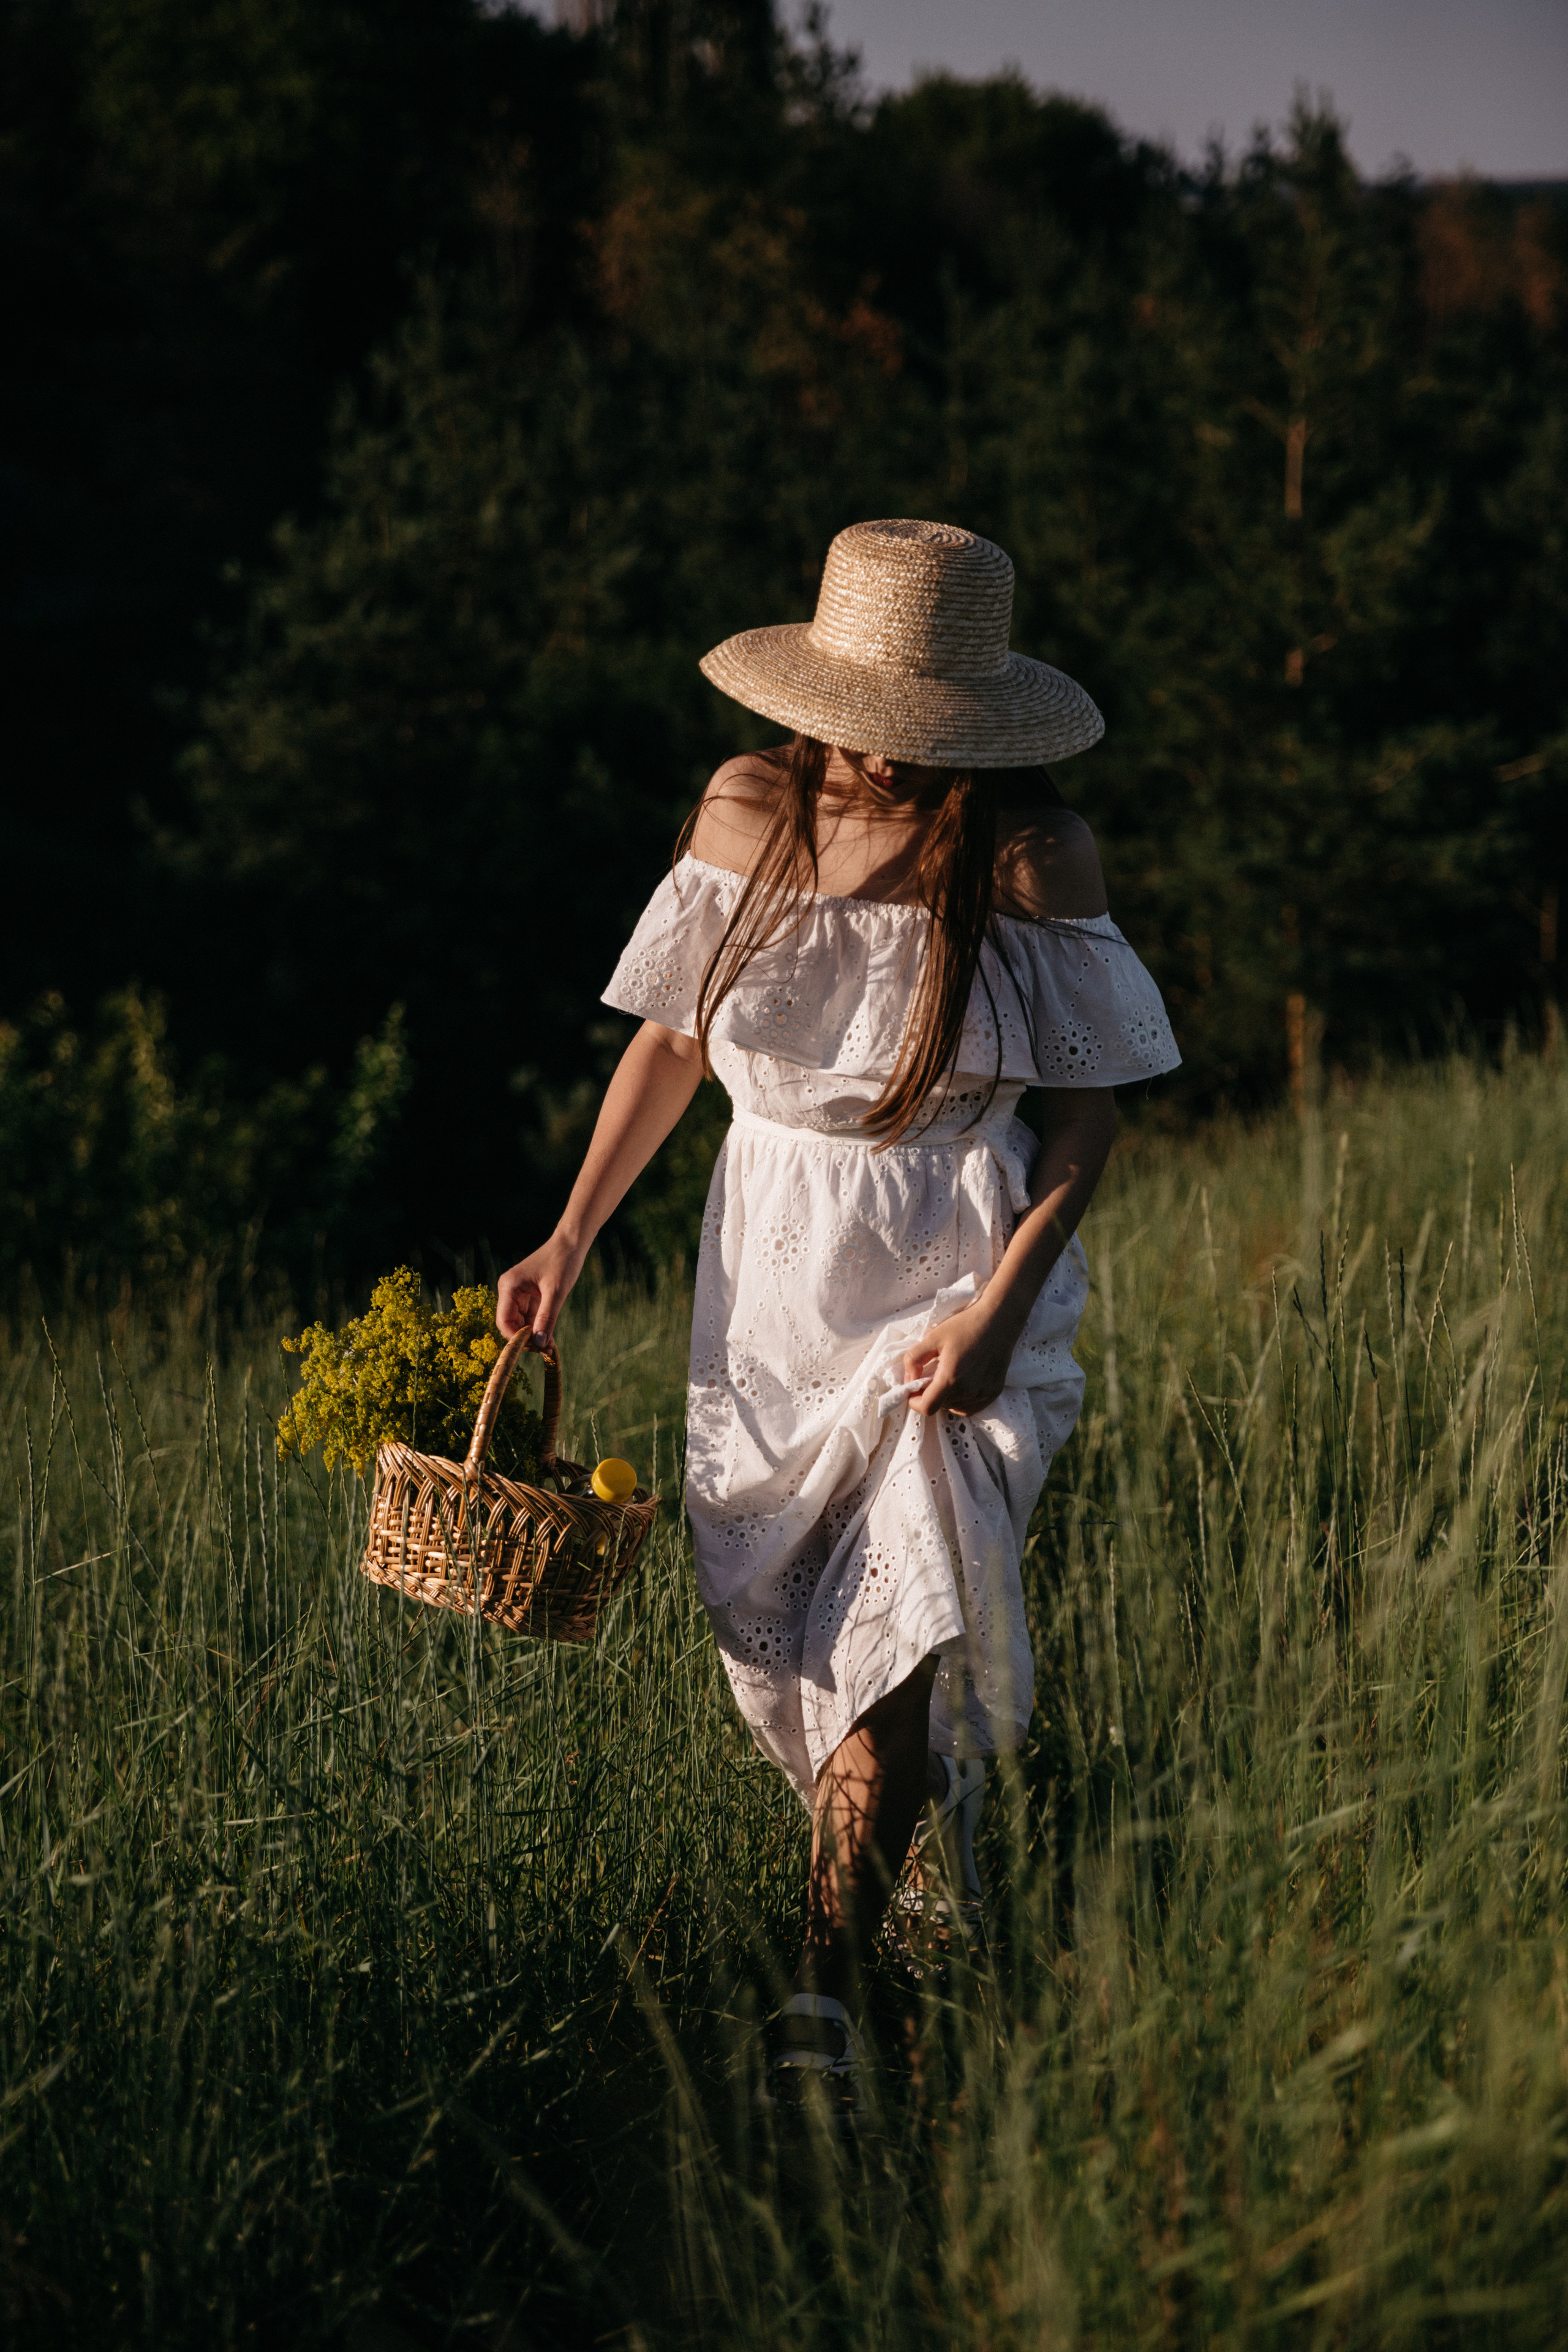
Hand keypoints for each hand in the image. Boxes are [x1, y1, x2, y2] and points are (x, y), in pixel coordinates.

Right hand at [496, 1231, 585, 1344]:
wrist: (571, 1243)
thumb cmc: (562, 1261)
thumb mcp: (556, 1292)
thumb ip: (546, 1318)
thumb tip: (539, 1344)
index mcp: (509, 1286)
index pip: (504, 1321)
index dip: (516, 1339)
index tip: (535, 1348)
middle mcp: (509, 1291)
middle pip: (511, 1325)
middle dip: (526, 1340)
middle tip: (546, 1350)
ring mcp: (518, 1294)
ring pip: (520, 1324)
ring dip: (533, 1337)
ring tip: (550, 1347)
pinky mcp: (528, 1296)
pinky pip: (529, 1318)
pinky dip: (538, 1328)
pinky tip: (549, 1338)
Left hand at [902, 1300, 1019, 1417]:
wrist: (998, 1320)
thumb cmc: (965, 1326)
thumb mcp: (933, 1337)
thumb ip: (914, 1359)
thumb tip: (909, 1379)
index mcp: (951, 1377)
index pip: (927, 1407)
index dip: (914, 1402)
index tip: (912, 1389)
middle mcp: (969, 1390)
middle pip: (940, 1406)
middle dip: (930, 1394)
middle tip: (931, 1375)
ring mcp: (983, 1394)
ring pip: (954, 1407)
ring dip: (945, 1398)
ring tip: (948, 1376)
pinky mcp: (993, 1393)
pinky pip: (970, 1407)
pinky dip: (960, 1401)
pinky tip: (961, 1383)